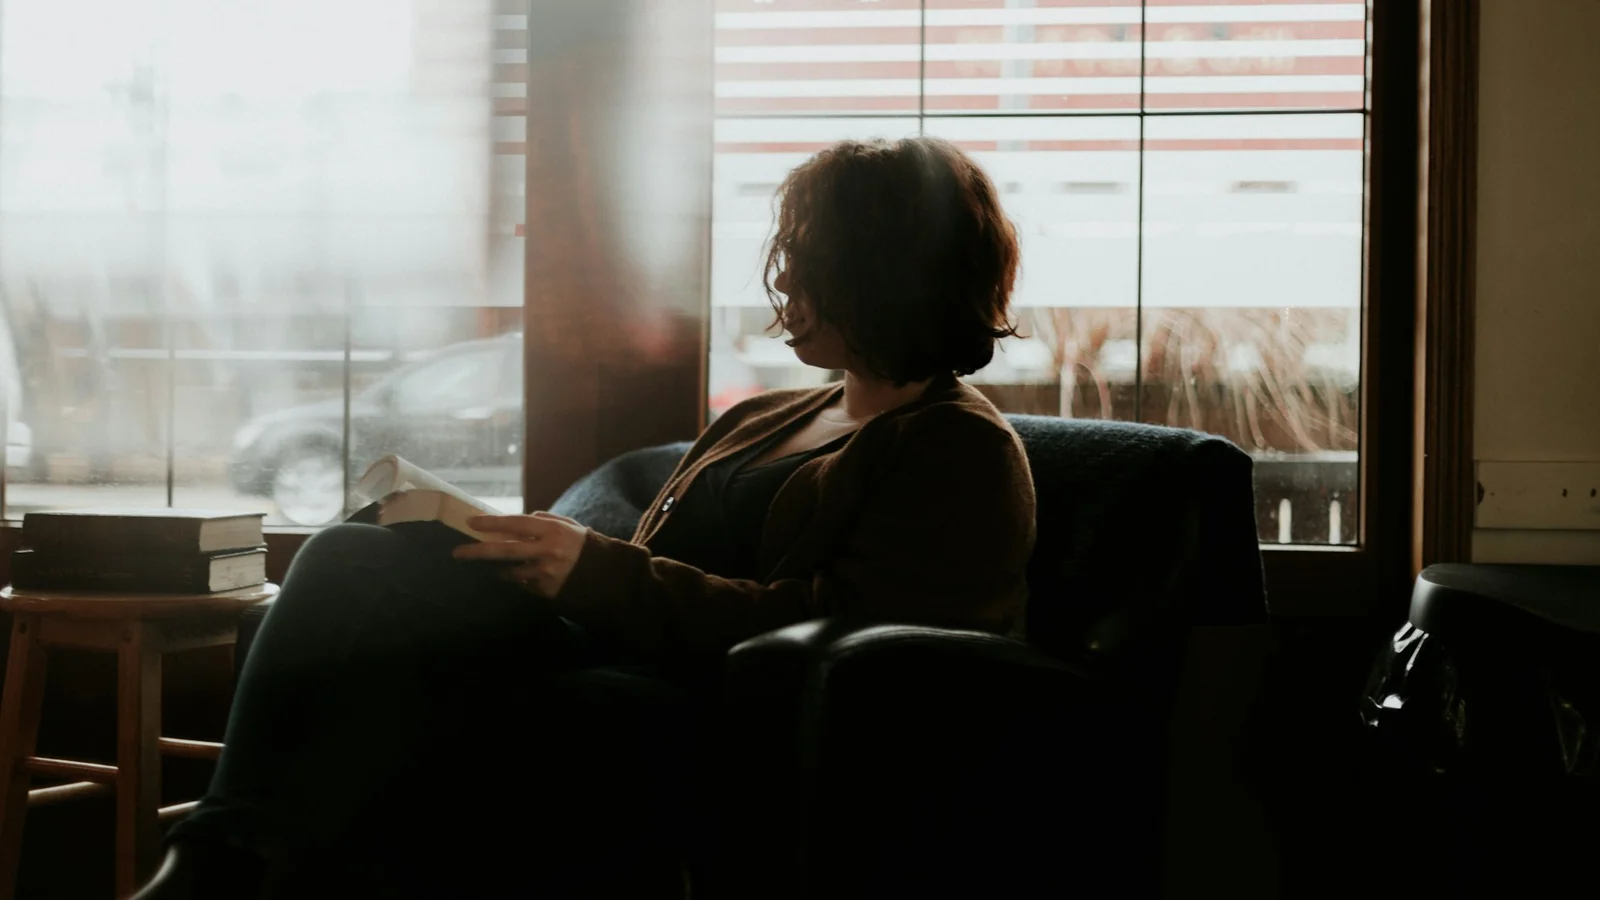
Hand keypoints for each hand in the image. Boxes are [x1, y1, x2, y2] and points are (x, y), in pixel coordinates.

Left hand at [452, 512, 588, 597]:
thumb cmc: (584, 546)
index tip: (471, 523)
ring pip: (511, 573)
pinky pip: (525, 585)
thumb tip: (519, 520)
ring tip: (491, 569)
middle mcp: (548, 551)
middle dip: (478, 552)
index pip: (516, 524)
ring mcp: (547, 574)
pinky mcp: (547, 591)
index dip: (492, 523)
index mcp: (553, 530)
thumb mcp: (568, 526)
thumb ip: (544, 520)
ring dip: (498, 571)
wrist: (607, 576)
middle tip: (457, 552)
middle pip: (506, 551)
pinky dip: (520, 581)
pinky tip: (523, 579)